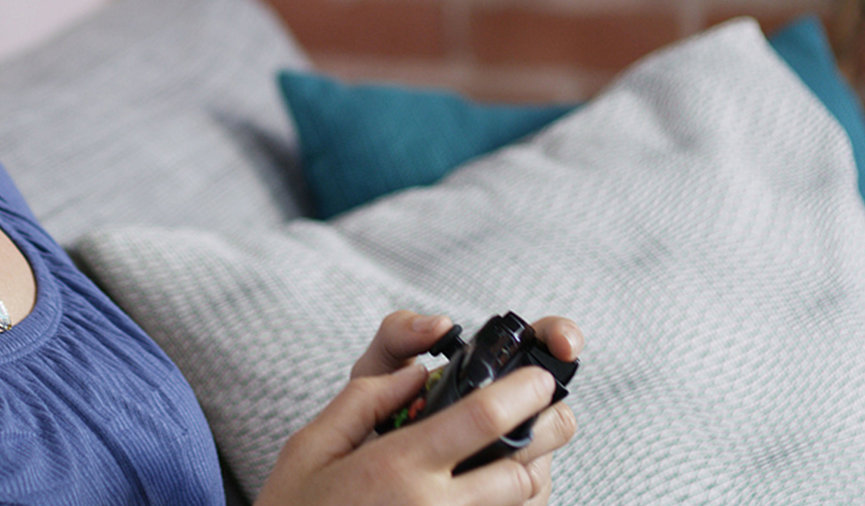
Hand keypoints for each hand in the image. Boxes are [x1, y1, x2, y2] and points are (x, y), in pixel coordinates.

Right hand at [255, 310, 581, 505]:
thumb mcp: (310, 446)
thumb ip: (364, 399)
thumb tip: (416, 372)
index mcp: (397, 468)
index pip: (482, 419)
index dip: (524, 391)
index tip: (541, 376)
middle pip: (521, 468)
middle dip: (548, 431)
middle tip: (554, 410)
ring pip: (522, 505)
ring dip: (536, 472)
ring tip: (527, 449)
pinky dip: (515, 505)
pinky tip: (501, 488)